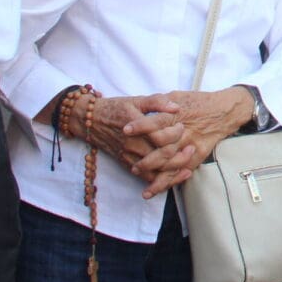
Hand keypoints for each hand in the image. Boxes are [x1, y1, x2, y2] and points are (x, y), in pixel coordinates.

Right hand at [60, 92, 195, 199]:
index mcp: (138, 128)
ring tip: (188, 165)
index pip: (161, 137)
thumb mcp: (136, 99)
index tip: (181, 126)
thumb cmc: (116, 108)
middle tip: (191, 148)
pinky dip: (160, 181)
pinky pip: (145, 178)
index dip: (175, 133)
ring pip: (155, 170)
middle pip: (161, 157)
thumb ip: (157, 102)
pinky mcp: (127, 164)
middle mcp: (133, 144)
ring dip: (174, 171)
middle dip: (180, 155)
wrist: (91, 121)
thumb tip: (176, 108)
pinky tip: (174, 177)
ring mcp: (129, 156)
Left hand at [124, 86, 253, 197]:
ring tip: (136, 170)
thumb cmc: (199, 102)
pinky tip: (150, 190)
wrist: (223, 111)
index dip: (140, 126)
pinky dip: (165, 183)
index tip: (125, 129)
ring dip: (151, 170)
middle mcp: (183, 133)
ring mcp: (189, 146)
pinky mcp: (196, 156)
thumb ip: (159, 103)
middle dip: (144, 155)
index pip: (156, 122)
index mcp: (177, 116)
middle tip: (129, 157)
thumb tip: (141, 108)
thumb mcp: (177, 96)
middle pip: (162, 148)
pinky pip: (178, 172)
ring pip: (169, 164)